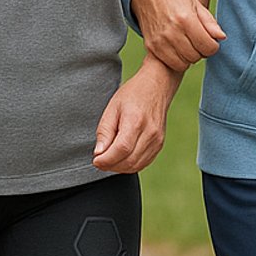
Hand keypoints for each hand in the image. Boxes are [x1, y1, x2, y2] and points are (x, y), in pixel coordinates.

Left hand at [92, 57, 178, 172]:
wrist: (156, 87)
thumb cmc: (132, 94)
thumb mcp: (112, 108)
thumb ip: (104, 132)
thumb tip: (99, 154)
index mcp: (136, 121)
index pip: (121, 149)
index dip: (106, 159)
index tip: (96, 160)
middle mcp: (150, 133)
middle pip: (128, 161)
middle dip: (110, 166)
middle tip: (99, 160)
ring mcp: (157, 140)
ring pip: (135, 165)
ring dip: (119, 167)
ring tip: (109, 159)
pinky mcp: (159, 145)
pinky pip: (143, 163)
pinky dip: (129, 165)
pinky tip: (121, 158)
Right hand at [133, 0, 223, 71]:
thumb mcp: (195, 4)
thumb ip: (209, 22)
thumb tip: (221, 37)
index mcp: (186, 19)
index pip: (208, 47)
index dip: (213, 46)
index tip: (210, 40)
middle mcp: (172, 32)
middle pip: (196, 57)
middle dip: (201, 51)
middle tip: (197, 41)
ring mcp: (160, 41)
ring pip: (183, 64)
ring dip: (189, 57)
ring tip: (187, 44)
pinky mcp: (151, 46)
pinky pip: (170, 63)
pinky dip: (177, 60)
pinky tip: (177, 48)